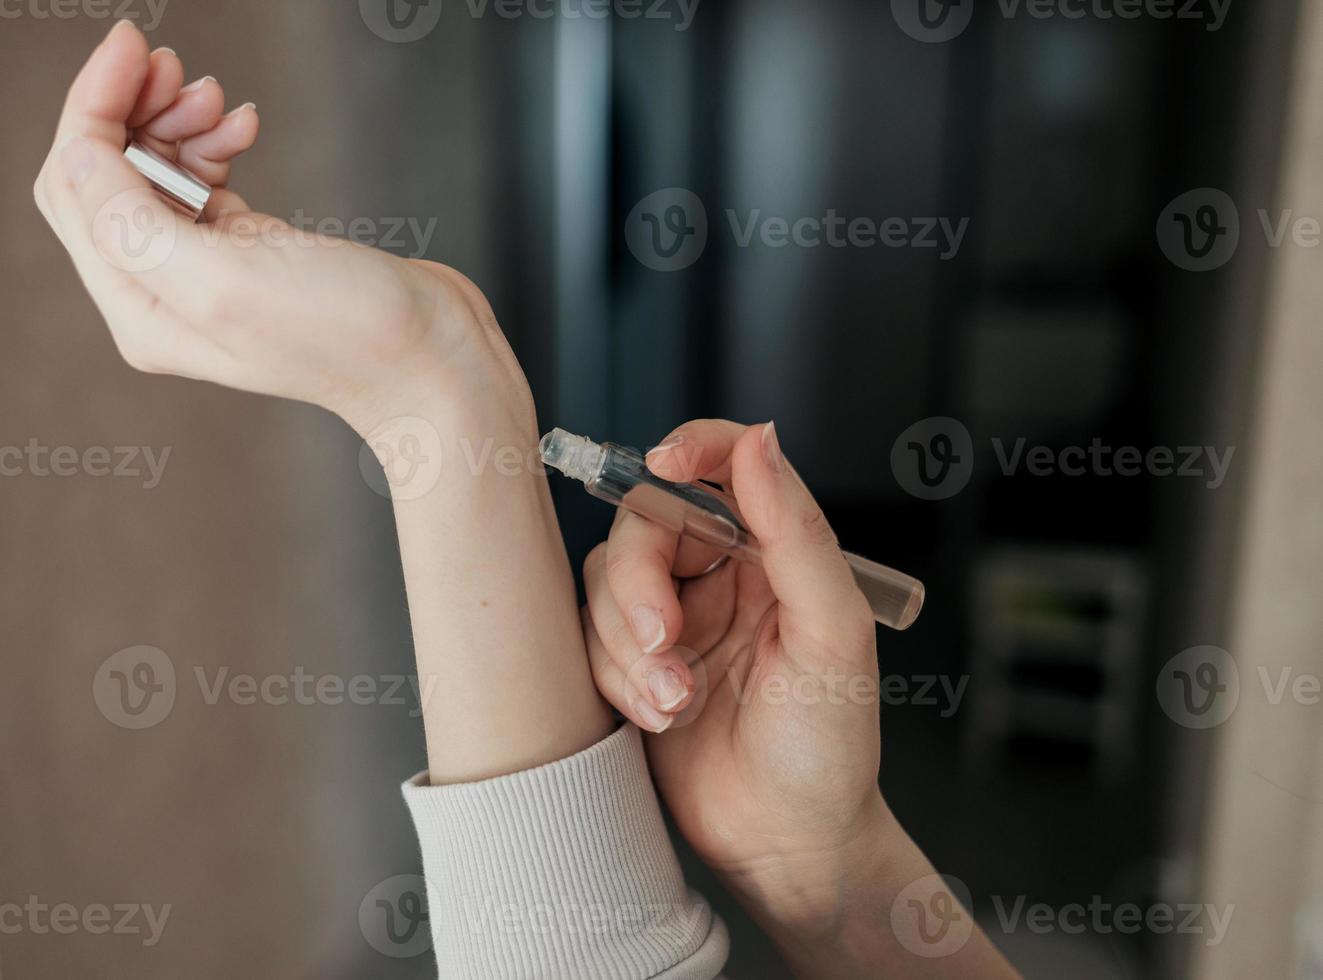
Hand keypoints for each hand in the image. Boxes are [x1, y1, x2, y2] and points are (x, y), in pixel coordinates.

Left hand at [33, 20, 532, 438]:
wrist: (432, 357)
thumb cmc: (348, 333)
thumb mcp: (226, 280)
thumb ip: (133, 223)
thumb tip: (78, 152)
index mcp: (141, 311)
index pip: (74, 188)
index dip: (90, 108)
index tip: (132, 48)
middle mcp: (164, 296)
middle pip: (104, 175)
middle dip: (130, 109)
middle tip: (179, 68)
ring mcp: (208, 273)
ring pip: (155, 171)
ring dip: (179, 121)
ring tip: (223, 101)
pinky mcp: (252, 252)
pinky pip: (203, 179)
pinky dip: (215, 143)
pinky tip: (246, 129)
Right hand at [581, 420, 1018, 976]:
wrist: (788, 845)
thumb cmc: (827, 745)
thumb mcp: (831, 634)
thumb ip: (796, 533)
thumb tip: (760, 441)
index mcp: (774, 552)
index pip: (723, 467)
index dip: (690, 449)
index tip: (664, 464)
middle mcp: (719, 575)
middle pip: (644, 524)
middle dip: (641, 585)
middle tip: (665, 643)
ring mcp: (672, 618)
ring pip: (608, 583)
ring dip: (630, 647)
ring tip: (678, 704)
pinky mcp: (632, 664)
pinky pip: (590, 638)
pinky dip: (617, 677)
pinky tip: (661, 717)